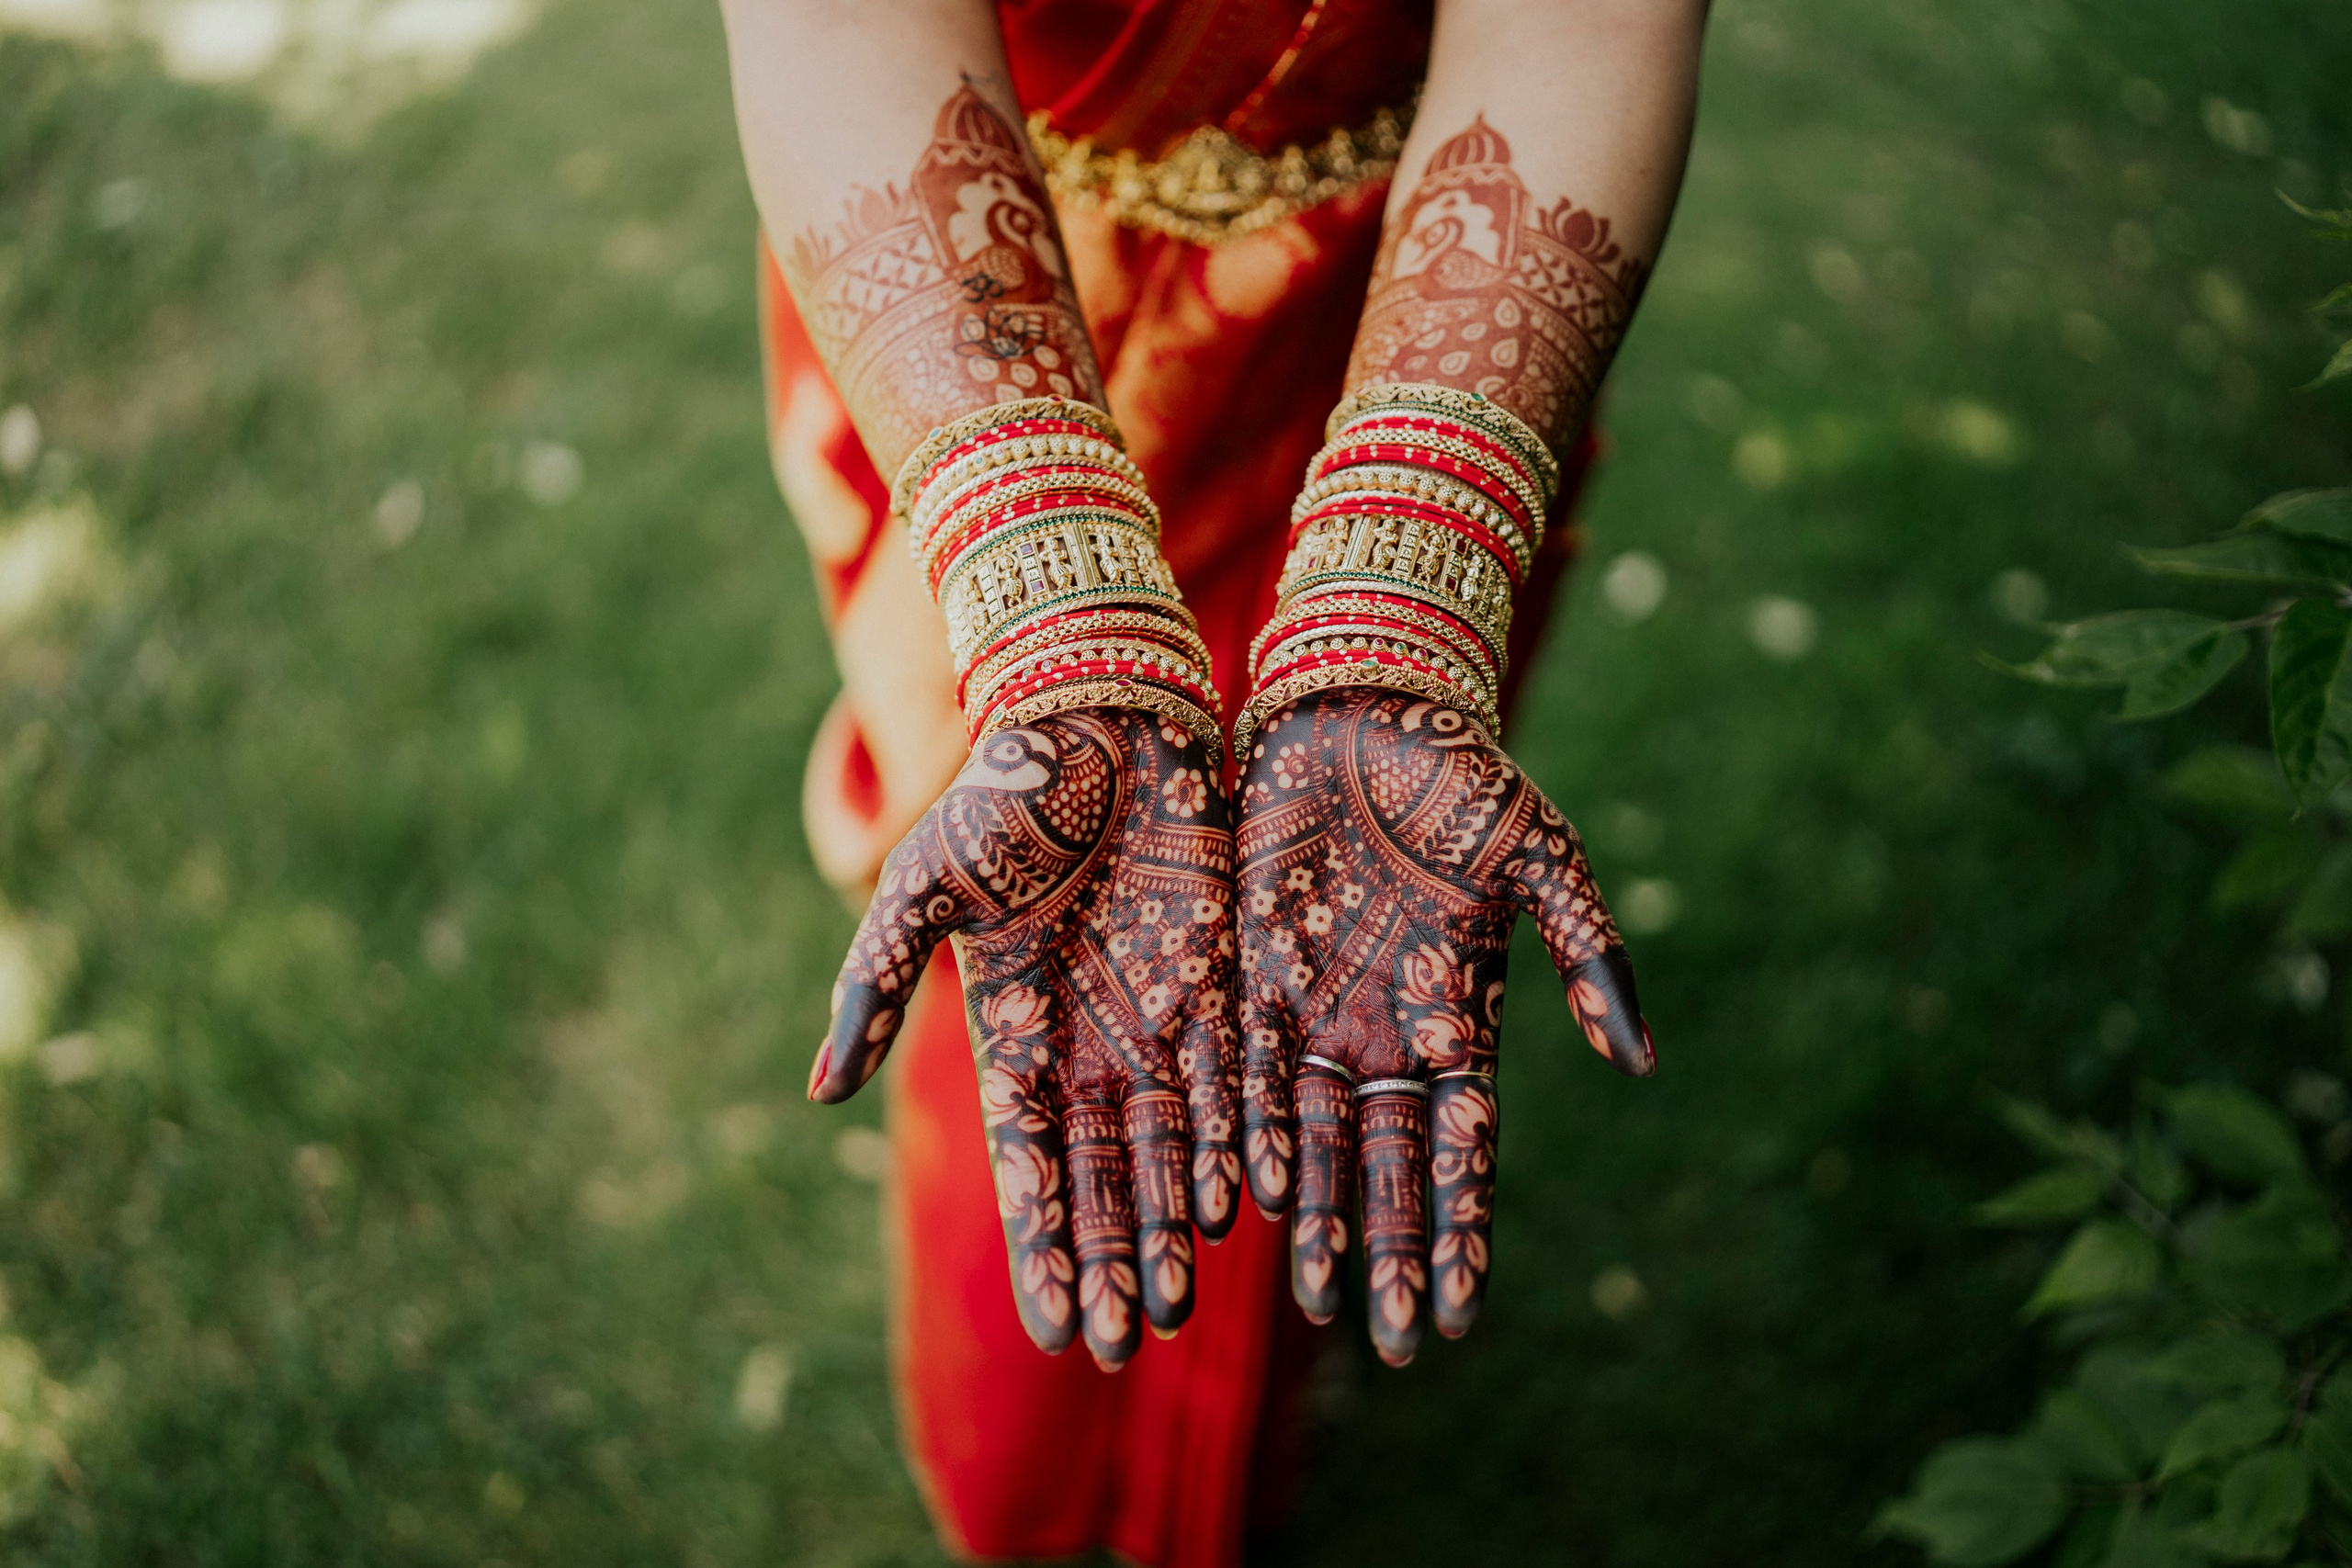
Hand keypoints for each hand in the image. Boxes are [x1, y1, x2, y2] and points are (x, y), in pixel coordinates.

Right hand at [811, 709, 1241, 1368]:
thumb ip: (874, 984)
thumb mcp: (922, 885)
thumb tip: (819, 1091)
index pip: (1031, 1163)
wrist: (1100, 712)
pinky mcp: (1221, 982)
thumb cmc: (1004, 792)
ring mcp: (1159, 1017)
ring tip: (1186, 1308)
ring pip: (1174, 1146)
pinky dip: (1239, 1142)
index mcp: (1015, 1030)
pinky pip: (1234, 1082)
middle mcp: (1090, 1043)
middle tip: (1130, 1347)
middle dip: (1115, 1261)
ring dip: (1175, 1227)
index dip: (1044, 1244)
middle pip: (1106, 1176)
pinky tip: (1247, 1206)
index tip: (1059, 1327)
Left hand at [1233, 688, 1653, 1366]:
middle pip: (1388, 1164)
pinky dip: (1250, 1134)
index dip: (1463, 1227)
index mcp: (1458, 1015)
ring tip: (1318, 1300)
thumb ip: (1590, 956)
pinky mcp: (1248, 971)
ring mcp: (1314, 1007)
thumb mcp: (1540, 859)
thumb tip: (1641, 1064)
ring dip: (1318, 1218)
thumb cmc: (1461, 775)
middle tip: (1391, 1339)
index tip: (1463, 1310)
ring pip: (1313, 1137)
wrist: (1360, 702)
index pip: (1463, 1148)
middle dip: (1391, 1248)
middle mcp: (1383, 1031)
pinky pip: (1248, 1072)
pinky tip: (1249, 1202)